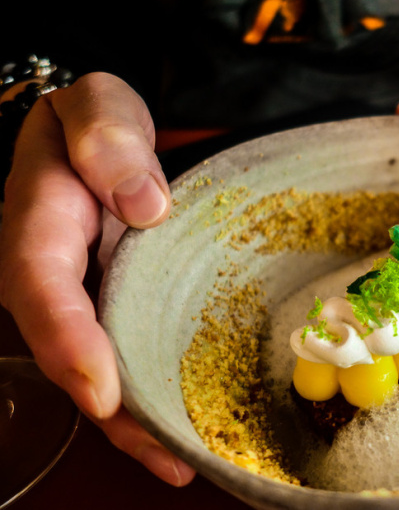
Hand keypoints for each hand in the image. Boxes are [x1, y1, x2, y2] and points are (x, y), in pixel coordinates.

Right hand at [0, 72, 195, 484]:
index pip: (41, 289)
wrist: (101, 134)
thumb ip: (108, 141)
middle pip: (72, 354)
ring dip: (139, 423)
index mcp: (38, 224)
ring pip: (101, 369)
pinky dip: (153, 397)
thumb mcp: (95, 105)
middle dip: (114, 412)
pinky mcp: (118, 306)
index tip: (103, 390)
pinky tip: (190, 430)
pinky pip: (129, 356)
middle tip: (166, 456)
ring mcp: (86, 296)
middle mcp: (54, 275)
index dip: (70, 343)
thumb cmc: (95, 120)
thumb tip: (144, 204)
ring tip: (186, 463)